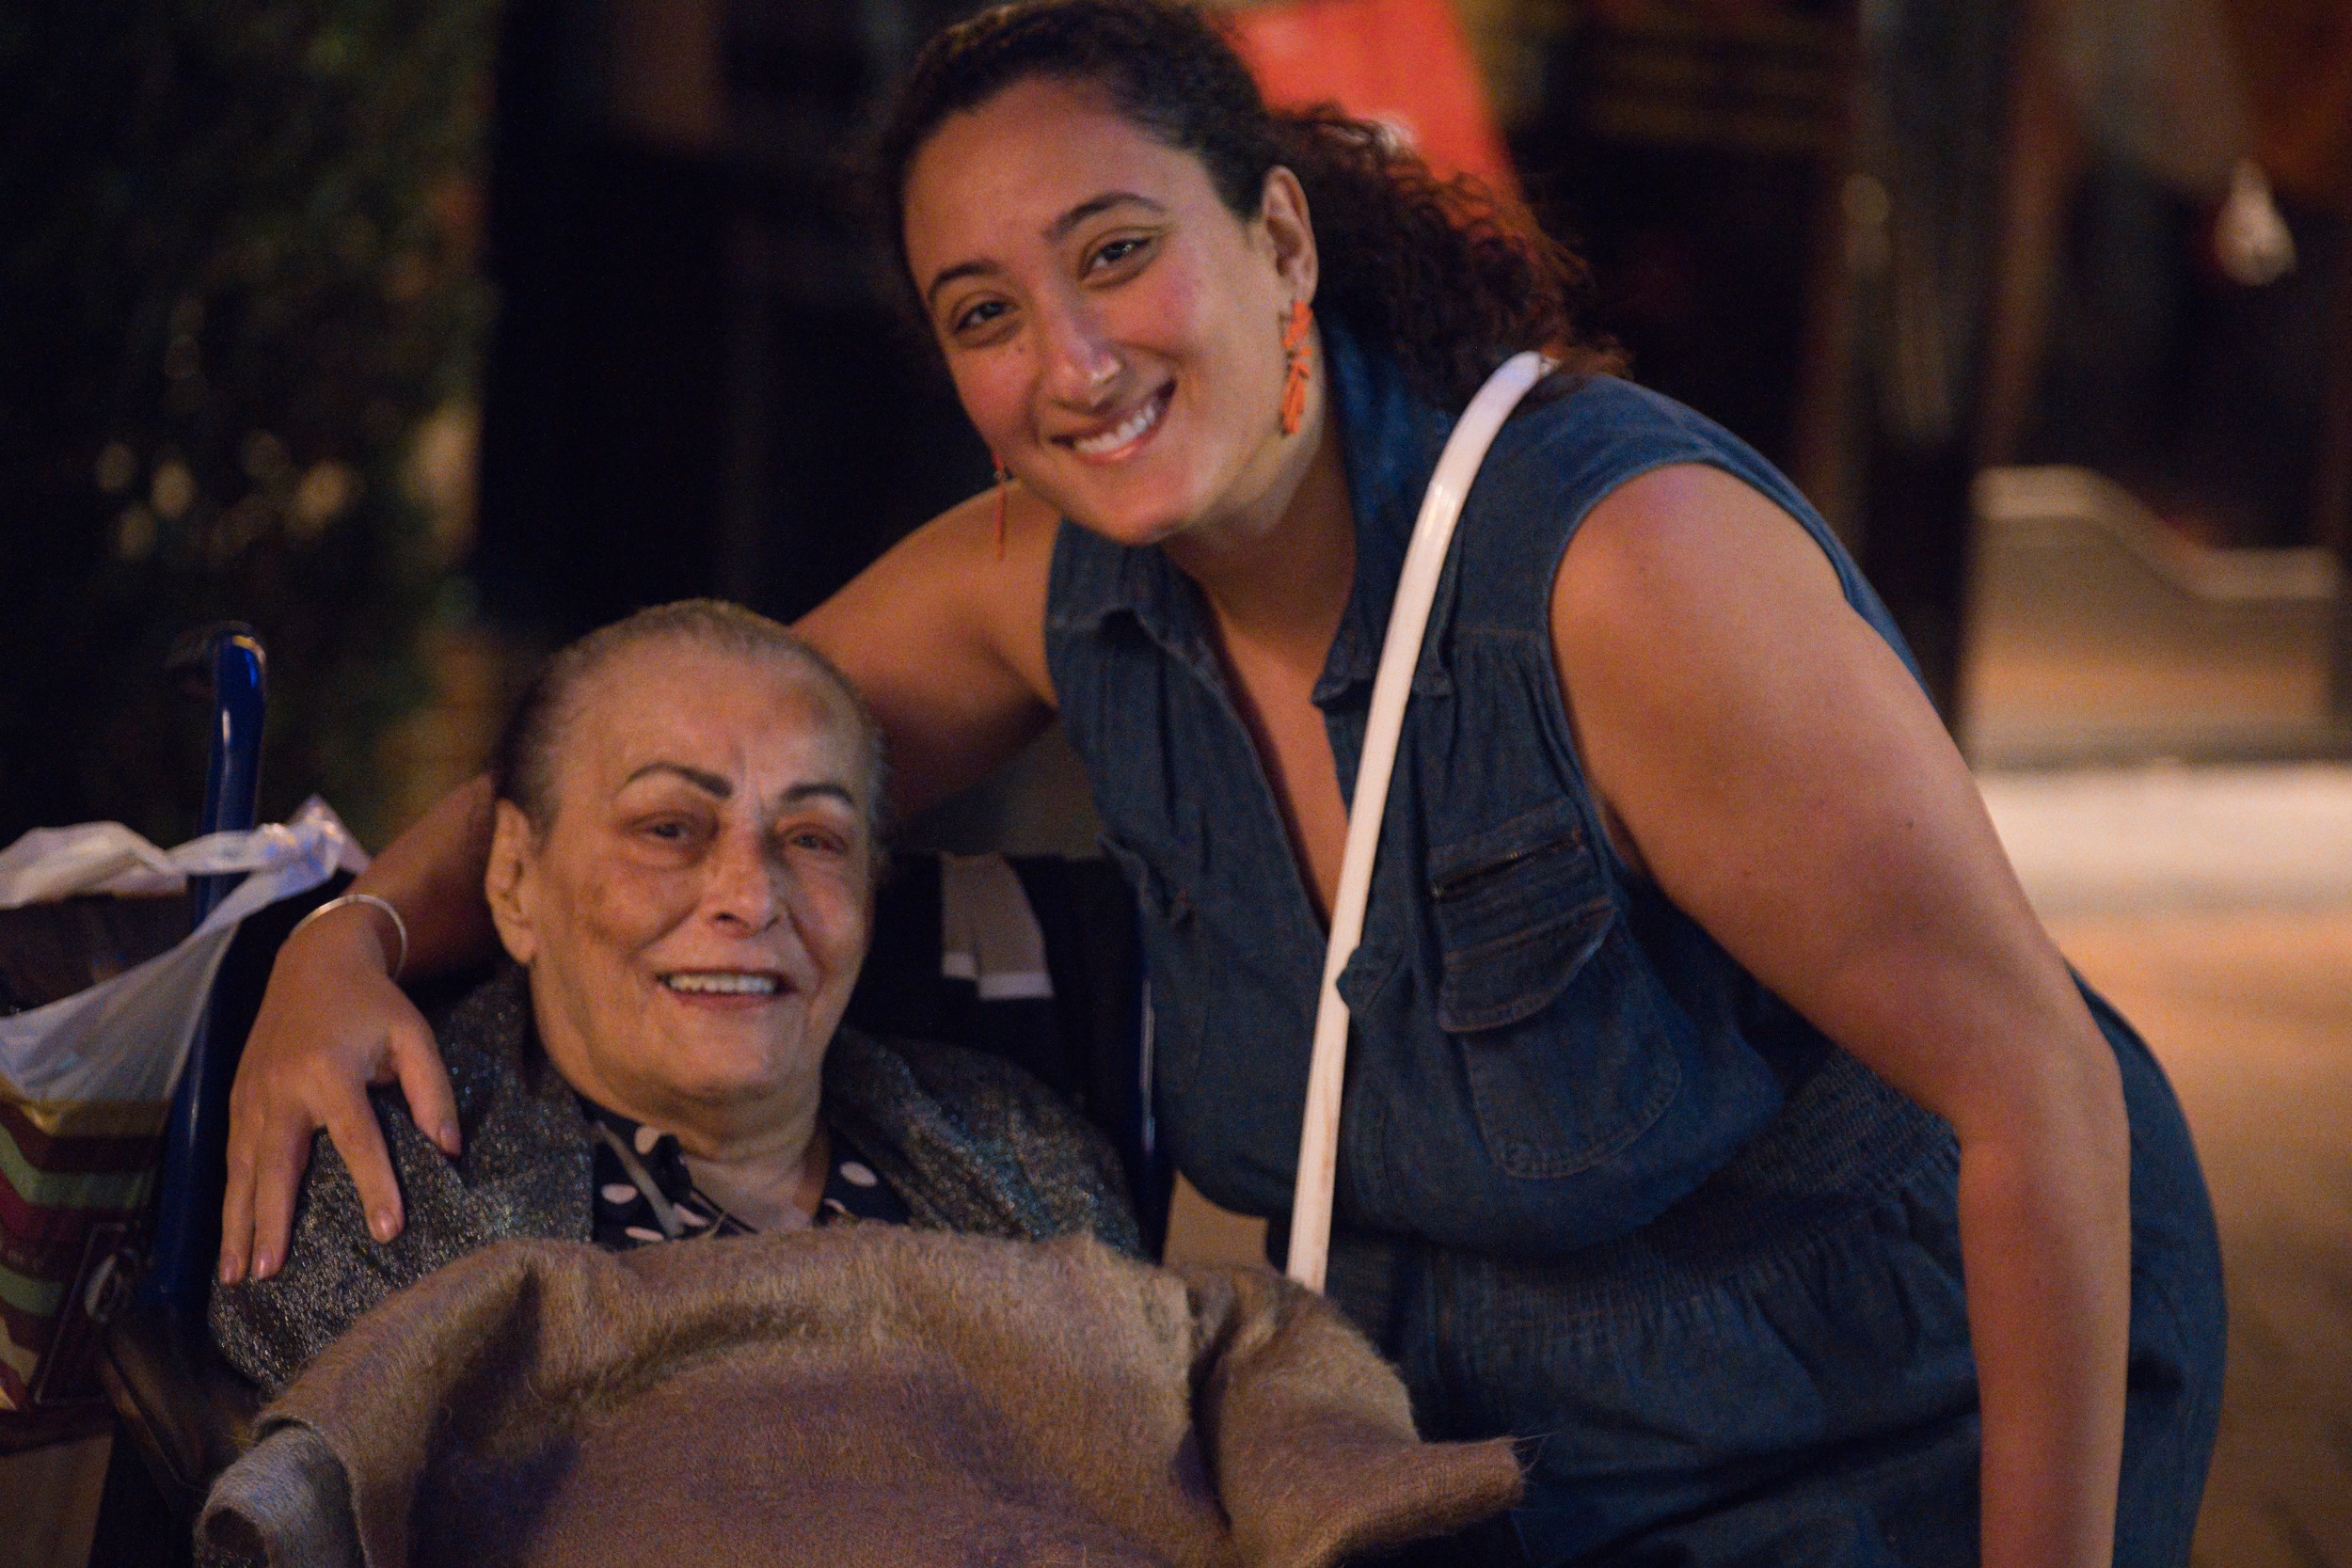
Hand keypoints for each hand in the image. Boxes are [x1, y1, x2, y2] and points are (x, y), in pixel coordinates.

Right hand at [217, 900, 459, 1281]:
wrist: (312, 963)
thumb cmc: (372, 1004)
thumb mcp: (414, 1035)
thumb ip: (432, 1091)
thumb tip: (450, 1150)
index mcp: (331, 1071)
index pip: (356, 1139)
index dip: (375, 1185)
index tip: (387, 1231)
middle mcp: (283, 1088)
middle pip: (277, 1165)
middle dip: (272, 1221)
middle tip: (270, 1274)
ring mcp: (252, 1095)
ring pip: (242, 1170)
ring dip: (237, 1224)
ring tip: (237, 1276)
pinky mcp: (238, 1099)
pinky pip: (232, 1159)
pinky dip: (229, 1201)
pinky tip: (230, 1239)